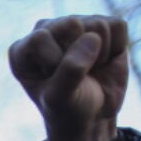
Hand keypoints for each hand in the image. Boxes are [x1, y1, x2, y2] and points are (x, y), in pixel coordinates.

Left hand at [9, 15, 127, 140]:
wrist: (93, 116)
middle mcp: (46, 29)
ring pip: (97, 25)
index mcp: (23, 48)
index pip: (40, 38)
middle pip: (72, 24)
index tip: (57, 83)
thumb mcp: (60, 98)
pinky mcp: (102, 24)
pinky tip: (103, 60)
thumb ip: (69, 71)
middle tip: (78, 75)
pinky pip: (117, 27)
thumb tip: (92, 37)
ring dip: (100, 55)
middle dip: (81, 56)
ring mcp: (75, 24)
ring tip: (90, 69)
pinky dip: (116, 48)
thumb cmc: (68, 108)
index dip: (55, 63)